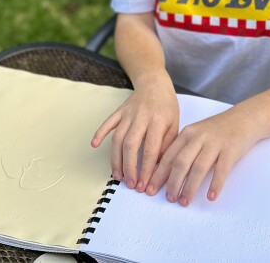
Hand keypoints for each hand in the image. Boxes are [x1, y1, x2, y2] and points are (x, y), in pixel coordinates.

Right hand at [91, 77, 178, 192]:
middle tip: (130, 184)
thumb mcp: (175, 124)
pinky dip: (99, 133)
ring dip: (116, 159)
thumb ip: (167, 145)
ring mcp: (128, 113)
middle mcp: (141, 117)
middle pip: (131, 145)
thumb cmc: (167, 107)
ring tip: (117, 176)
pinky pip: (107, 123)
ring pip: (118, 138)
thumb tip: (158, 168)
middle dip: (129, 167)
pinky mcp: (119, 111)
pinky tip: (94, 144)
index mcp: (158, 121)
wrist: (154, 84)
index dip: (146, 169)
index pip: (150, 149)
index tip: (144, 185)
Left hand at [145, 107, 258, 206]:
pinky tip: (210, 196)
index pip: (168, 156)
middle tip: (168, 199)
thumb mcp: (196, 133)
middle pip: (180, 162)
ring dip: (190, 187)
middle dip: (172, 183)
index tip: (150, 188)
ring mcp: (215, 143)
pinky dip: (215, 184)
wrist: (244, 118)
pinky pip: (221, 170)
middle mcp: (199, 137)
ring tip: (184, 201)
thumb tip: (165, 172)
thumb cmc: (218, 130)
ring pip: (198, 168)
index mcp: (187, 133)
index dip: (158, 174)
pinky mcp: (230, 150)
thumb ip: (183, 148)